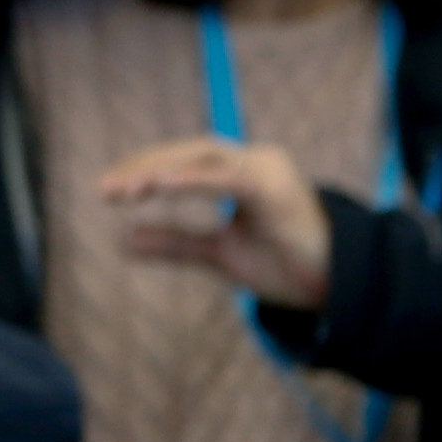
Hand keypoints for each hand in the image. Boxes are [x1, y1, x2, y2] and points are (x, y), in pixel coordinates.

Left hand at [101, 132, 333, 309]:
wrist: (335, 290)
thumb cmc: (285, 265)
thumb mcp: (219, 254)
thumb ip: (176, 243)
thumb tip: (125, 240)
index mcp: (238, 172)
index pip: (181, 160)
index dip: (143, 171)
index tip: (107, 191)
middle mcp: (251, 161)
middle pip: (186, 151)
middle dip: (143, 168)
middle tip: (106, 190)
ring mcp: (265, 168)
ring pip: (203, 156)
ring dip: (162, 171)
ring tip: (127, 190)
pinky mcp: (275, 186)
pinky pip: (228, 177)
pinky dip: (194, 178)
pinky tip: (162, 185)